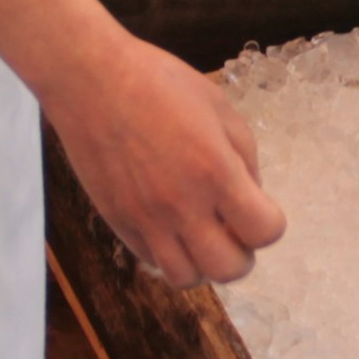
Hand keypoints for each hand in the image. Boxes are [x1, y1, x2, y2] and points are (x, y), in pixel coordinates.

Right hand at [47, 29, 286, 285]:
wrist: (89, 79)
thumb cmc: (157, 82)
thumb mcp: (219, 108)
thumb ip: (244, 157)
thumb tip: (251, 194)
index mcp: (215, 172)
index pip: (264, 232)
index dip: (269, 223)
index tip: (259, 206)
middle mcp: (181, 205)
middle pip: (229, 270)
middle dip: (242, 253)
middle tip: (234, 227)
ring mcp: (145, 219)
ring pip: (186, 278)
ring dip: (203, 262)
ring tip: (202, 234)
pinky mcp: (117, 221)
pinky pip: (151, 261)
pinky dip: (169, 253)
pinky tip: (171, 226)